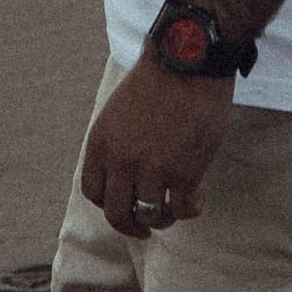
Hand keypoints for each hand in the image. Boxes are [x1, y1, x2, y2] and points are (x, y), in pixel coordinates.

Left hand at [78, 59, 233, 238]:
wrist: (187, 61)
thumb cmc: (157, 80)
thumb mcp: (119, 111)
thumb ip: (117, 144)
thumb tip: (123, 175)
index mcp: (101, 144)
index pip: (93, 192)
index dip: (108, 203)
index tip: (124, 205)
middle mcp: (122, 161)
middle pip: (117, 213)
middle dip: (131, 226)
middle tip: (145, 229)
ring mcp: (153, 170)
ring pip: (152, 216)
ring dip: (164, 218)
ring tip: (175, 209)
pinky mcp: (185, 172)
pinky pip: (184, 209)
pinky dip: (190, 209)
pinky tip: (197, 197)